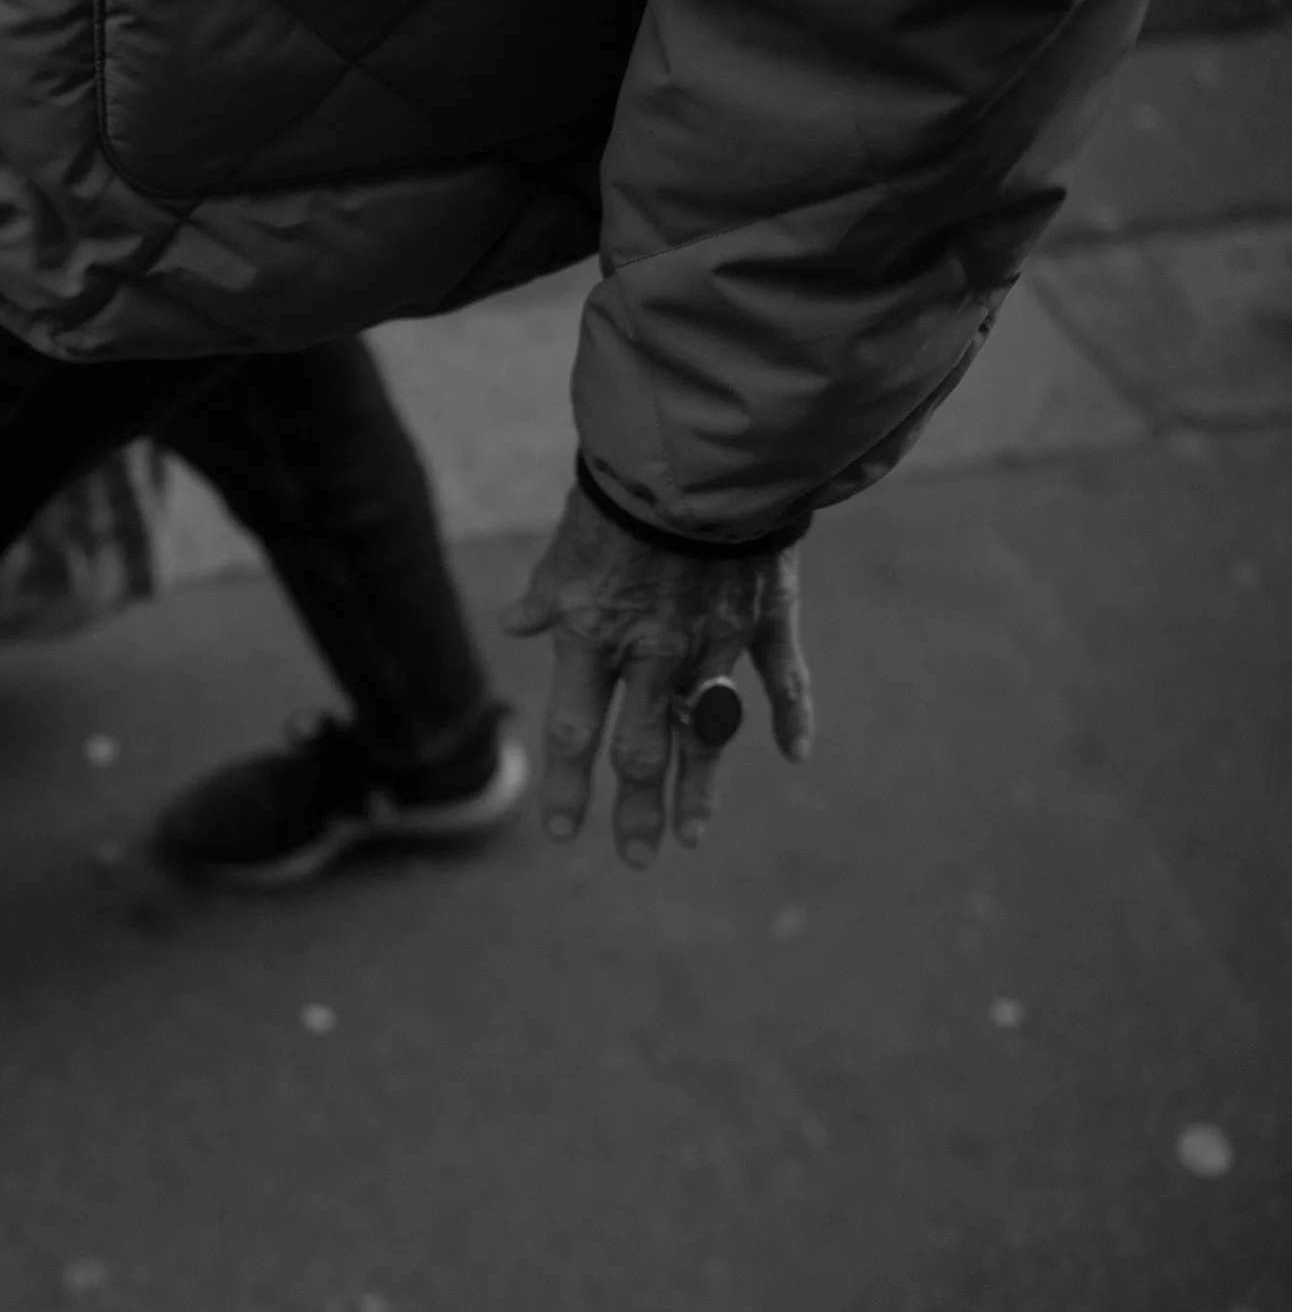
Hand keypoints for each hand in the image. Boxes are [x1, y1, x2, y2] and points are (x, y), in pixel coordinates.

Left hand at [500, 485, 814, 866]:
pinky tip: (796, 754)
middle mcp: (653, 654)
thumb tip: (515, 623)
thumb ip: (550, 590)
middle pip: (641, 750)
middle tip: (637, 858)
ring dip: (699, 788)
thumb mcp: (569, 541)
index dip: (569, 786)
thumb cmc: (622, 488)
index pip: (574, 731)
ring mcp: (714, 641)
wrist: (701, 452)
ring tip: (692, 837)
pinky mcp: (763, 616)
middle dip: (637, 809)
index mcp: (595, 638)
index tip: (565, 833)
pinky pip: (782, 677)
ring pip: (706, 733)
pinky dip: (793, 715)